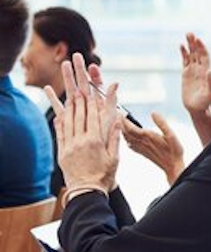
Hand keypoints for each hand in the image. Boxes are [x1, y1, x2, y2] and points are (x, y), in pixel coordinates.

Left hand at [45, 54, 121, 192]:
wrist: (86, 191)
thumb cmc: (105, 175)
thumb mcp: (115, 156)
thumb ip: (114, 135)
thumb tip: (117, 117)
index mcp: (97, 139)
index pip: (95, 108)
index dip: (96, 89)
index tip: (96, 73)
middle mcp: (82, 136)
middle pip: (80, 103)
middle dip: (79, 79)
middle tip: (76, 60)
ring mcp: (70, 140)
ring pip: (69, 109)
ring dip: (67, 87)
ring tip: (65, 68)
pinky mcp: (62, 145)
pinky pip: (58, 123)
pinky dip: (55, 107)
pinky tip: (52, 93)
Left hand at [123, 112, 185, 183]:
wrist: (172, 167)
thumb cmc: (174, 151)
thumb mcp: (172, 135)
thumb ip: (162, 124)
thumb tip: (154, 113)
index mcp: (147, 137)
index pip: (130, 127)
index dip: (124, 119)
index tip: (119, 111)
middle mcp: (142, 142)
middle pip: (125, 132)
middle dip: (120, 123)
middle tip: (116, 114)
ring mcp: (141, 148)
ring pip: (126, 138)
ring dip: (121, 130)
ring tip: (119, 122)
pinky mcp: (142, 152)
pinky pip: (129, 143)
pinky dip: (125, 138)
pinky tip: (126, 136)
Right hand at [180, 33, 210, 114]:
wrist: (197, 108)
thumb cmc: (205, 102)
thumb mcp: (210, 94)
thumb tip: (210, 72)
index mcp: (207, 72)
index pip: (205, 57)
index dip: (202, 48)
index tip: (198, 40)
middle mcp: (201, 69)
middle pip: (198, 53)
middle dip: (195, 43)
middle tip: (190, 33)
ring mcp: (193, 70)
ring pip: (191, 54)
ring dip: (189, 45)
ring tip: (187, 35)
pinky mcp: (186, 73)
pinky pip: (185, 61)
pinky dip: (184, 53)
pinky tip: (181, 46)